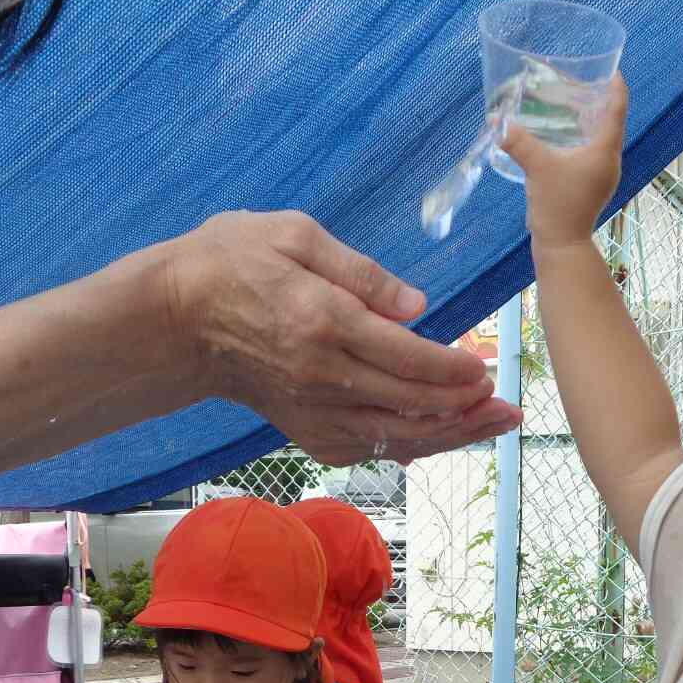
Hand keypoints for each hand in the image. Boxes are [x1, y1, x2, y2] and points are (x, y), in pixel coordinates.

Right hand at [162, 211, 523, 463]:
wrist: (174, 320)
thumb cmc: (231, 262)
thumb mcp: (294, 235)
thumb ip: (361, 271)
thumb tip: (417, 307)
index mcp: (326, 324)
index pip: (409, 360)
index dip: (455, 370)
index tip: (486, 368)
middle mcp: (323, 378)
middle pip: (412, 407)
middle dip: (468, 411)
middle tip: (508, 409)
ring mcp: (313, 411)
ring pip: (395, 436)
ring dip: (450, 436)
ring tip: (492, 427)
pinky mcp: (303, 429)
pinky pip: (365, 448)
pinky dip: (406, 445)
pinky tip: (438, 438)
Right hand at [501, 73, 627, 251]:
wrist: (562, 245)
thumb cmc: (557, 205)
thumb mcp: (537, 168)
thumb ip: (518, 142)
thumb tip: (497, 120)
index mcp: (604, 151)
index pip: (616, 110)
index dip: (616, 88)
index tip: (613, 71)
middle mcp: (609, 161)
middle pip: (610, 122)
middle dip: (599, 102)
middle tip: (583, 83)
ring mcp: (602, 175)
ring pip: (600, 139)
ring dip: (590, 122)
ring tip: (573, 105)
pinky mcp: (592, 186)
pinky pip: (592, 153)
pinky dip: (582, 139)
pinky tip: (564, 136)